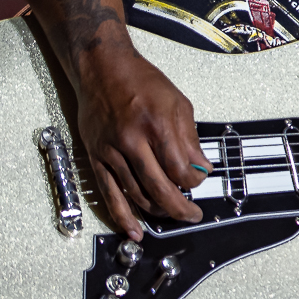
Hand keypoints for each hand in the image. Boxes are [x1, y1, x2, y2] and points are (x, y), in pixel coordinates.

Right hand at [75, 47, 210, 239]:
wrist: (102, 69)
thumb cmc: (141, 81)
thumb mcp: (178, 102)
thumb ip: (190, 139)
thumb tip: (202, 168)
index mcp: (157, 125)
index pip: (180, 169)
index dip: (193, 182)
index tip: (198, 182)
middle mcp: (133, 141)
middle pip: (159, 188)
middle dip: (179, 208)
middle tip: (191, 215)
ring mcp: (112, 151)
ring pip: (136, 194)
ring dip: (156, 211)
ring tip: (170, 215)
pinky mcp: (96, 158)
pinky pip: (109, 194)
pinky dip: (122, 216)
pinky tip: (133, 229)